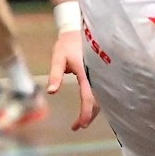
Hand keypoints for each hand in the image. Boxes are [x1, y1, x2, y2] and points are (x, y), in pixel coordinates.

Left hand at [48, 12, 99, 129]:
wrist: (80, 29)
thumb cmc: (67, 44)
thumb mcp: (58, 57)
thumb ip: (55, 74)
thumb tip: (51, 92)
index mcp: (87, 71)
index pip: (88, 97)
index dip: (85, 113)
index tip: (79, 126)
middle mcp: (97, 74)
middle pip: (98, 102)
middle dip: (89, 116)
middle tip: (78, 126)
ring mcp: (102, 74)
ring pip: (102, 98)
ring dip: (93, 111)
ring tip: (82, 121)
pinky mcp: (103, 74)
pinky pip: (103, 91)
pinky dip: (98, 102)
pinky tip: (90, 107)